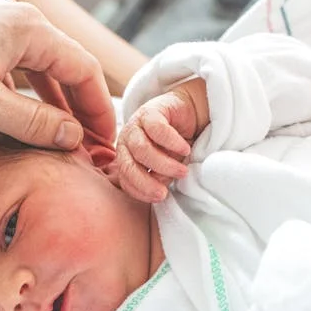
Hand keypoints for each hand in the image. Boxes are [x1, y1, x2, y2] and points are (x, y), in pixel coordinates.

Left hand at [0, 0, 114, 149]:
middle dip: (80, 110)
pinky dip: (29, 96)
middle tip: (90, 148)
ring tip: (64, 141)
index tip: (105, 141)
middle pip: (67, 69)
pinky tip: (28, 121)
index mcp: (28, 31)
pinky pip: (18, 68)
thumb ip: (30, 122)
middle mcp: (19, 23)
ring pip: (42, 70)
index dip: (98, 110)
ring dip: (55, 105)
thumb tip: (72, 137)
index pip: (83, 71)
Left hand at [115, 78, 207, 202]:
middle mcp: (126, 142)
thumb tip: (159, 192)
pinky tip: (185, 149)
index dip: (140, 192)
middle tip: (165, 192)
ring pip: (142, 150)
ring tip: (182, 171)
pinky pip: (157, 130)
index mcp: (126, 158)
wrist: (185, 113)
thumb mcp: (165, 166)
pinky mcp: (150, 111)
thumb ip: (159, 178)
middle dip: (146, 183)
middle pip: (129, 166)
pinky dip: (172, 143)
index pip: (125, 180)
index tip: (159, 198)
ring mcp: (135, 126)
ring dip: (163, 165)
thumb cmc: (173, 145)